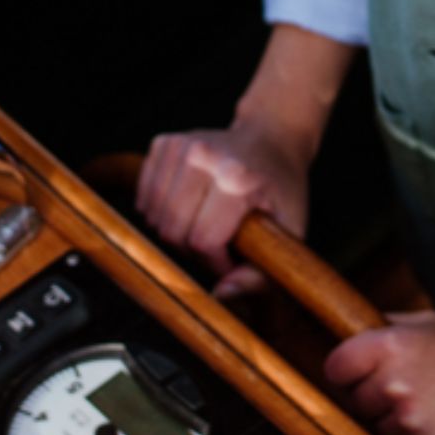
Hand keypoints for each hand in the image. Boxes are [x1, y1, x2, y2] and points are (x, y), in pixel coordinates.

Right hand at [136, 122, 309, 300]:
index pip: (201, 241)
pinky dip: (160, 210)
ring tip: (205, 223)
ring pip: (154, 216)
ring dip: (176, 230)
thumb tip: (223, 296)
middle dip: (194, 249)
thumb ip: (259, 273)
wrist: (272, 138)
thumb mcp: (289, 230)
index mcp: (236, 177)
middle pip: (172, 230)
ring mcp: (181, 145)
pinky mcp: (164, 142)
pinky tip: (187, 206)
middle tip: (220, 242)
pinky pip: (145, 196)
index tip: (234, 257)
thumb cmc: (281, 186)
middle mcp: (204, 156)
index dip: (217, 262)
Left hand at [324, 310, 434, 434]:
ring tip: (434, 407)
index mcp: (393, 344)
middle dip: (374, 399)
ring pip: (378, 431)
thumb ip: (390, 327)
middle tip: (411, 390)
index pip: (335, 367)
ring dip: (397, 425)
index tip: (357, 376)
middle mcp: (396, 382)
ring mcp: (411, 421)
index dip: (346, 372)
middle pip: (355, 402)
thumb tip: (355, 330)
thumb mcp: (434, 323)